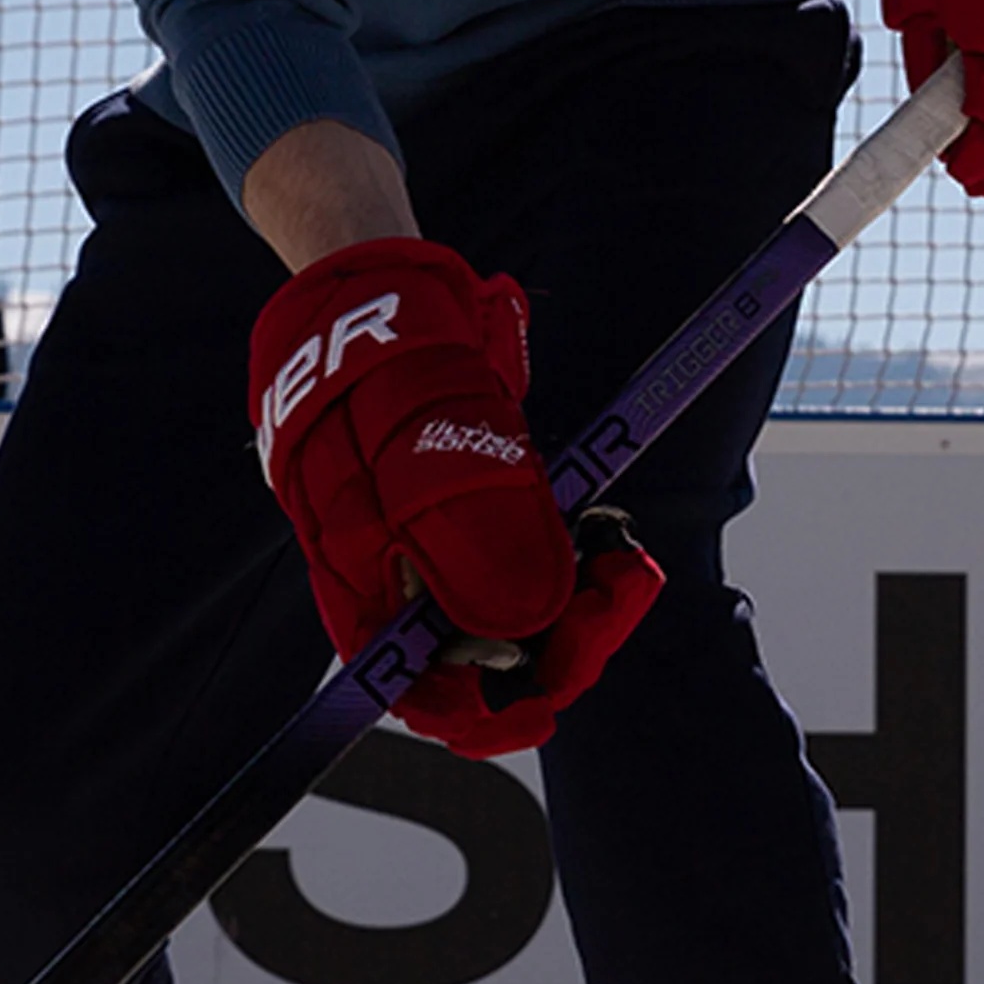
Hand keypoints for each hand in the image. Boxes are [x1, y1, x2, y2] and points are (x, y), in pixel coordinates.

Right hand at [248, 238, 663, 755]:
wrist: (372, 277)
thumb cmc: (390, 345)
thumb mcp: (436, 428)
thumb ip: (473, 527)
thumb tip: (521, 629)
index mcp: (358, 573)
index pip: (421, 689)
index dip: (492, 706)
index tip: (562, 682)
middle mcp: (387, 573)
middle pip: (475, 657)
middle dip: (558, 636)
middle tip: (624, 577)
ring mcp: (419, 541)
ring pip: (504, 609)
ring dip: (570, 594)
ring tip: (618, 545)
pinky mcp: (452, 508)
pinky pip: (511, 561)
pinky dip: (561, 553)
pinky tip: (598, 525)